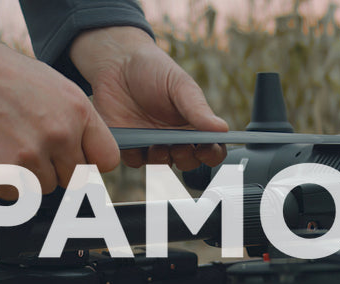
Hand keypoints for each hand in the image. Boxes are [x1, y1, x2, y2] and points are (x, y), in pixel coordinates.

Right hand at [0, 11, 118, 196]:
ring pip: (43, 188)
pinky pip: (14, 195)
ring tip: (5, 144)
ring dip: (26, 176)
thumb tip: (83, 150)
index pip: (107, 159)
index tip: (75, 160)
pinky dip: (2, 182)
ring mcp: (30, 154)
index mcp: (77, 109)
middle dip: (54, 169)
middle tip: (28, 148)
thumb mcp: (50, 85)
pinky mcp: (0, 171)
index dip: (89, 162)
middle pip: (74, 179)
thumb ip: (71, 119)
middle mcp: (59, 133)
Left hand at [69, 26, 227, 170]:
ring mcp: (151, 143)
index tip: (207, 150)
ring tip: (158, 146)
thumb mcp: (180, 85)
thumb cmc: (153, 70)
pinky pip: (134, 160)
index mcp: (193, 124)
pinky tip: (135, 142)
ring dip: (162, 159)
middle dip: (186, 158)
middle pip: (188, 162)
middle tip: (180, 146)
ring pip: (161, 165)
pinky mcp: (129, 144)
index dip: (212, 154)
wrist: (117, 62)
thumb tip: (222, 128)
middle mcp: (174, 138)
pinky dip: (136, 156)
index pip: (211, 148)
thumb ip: (198, 109)